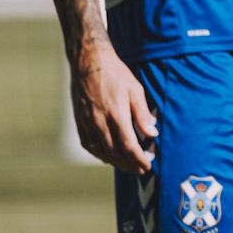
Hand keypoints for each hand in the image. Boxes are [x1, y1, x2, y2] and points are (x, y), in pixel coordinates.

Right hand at [70, 39, 157, 173]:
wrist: (89, 62)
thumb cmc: (116, 74)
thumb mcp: (135, 90)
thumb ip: (143, 114)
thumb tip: (153, 133)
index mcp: (116, 114)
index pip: (129, 146)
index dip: (138, 159)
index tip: (148, 165)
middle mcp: (99, 122)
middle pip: (115, 153)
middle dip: (129, 165)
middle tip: (141, 169)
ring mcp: (87, 123)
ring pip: (101, 152)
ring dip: (116, 162)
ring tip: (128, 165)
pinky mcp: (79, 122)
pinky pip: (89, 145)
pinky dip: (100, 154)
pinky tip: (109, 156)